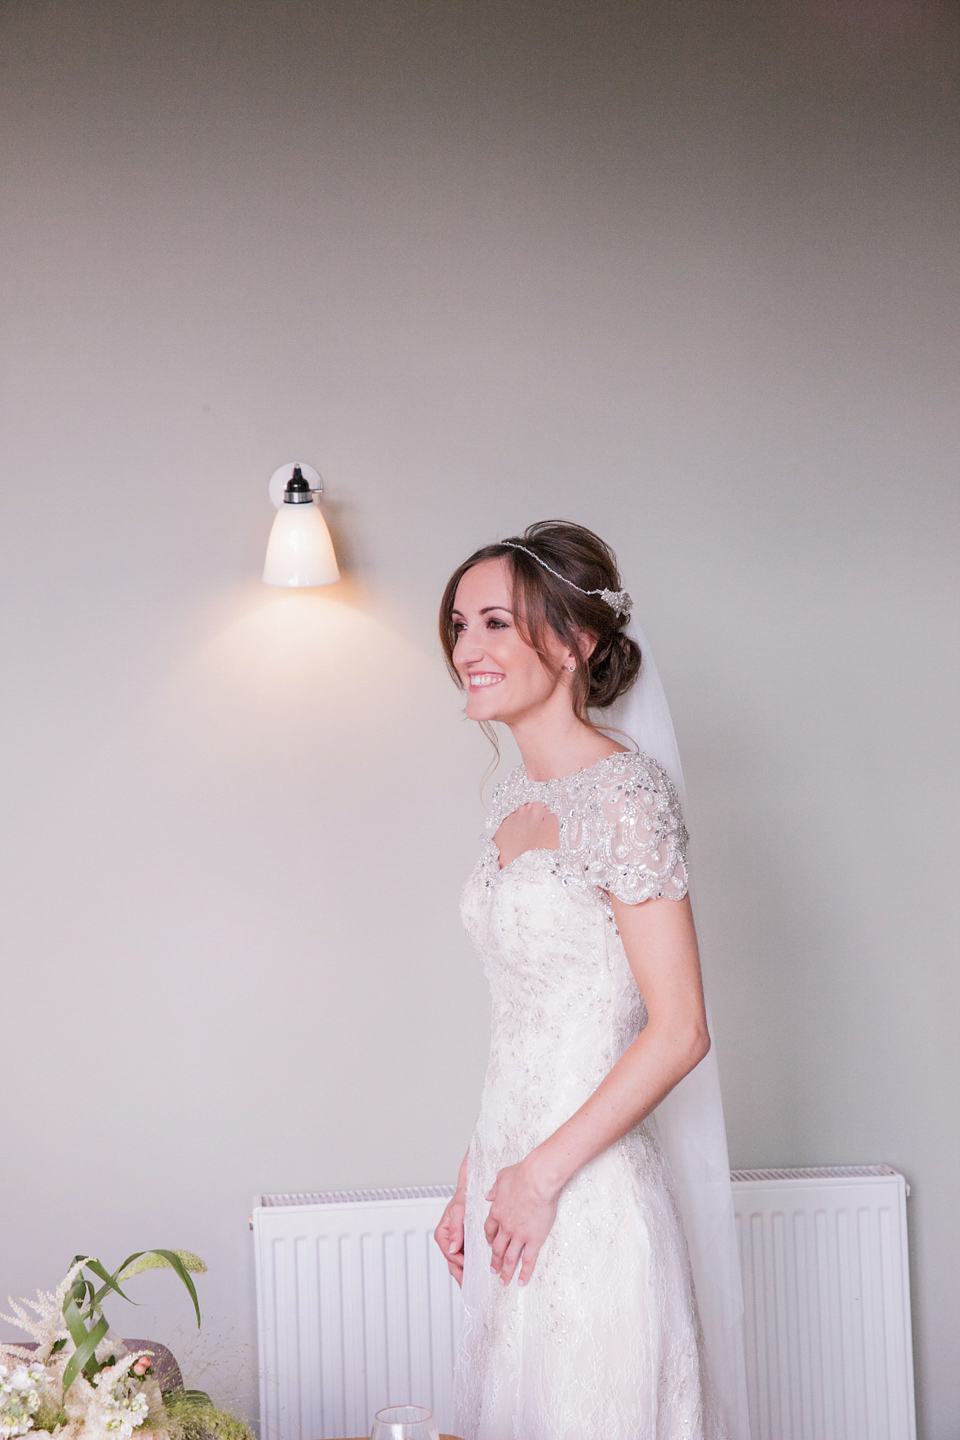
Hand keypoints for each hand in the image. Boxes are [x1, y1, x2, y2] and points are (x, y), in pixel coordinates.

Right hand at [434, 1190, 465, 1285]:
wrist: (471, 1192)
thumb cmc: (463, 1198)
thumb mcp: (458, 1211)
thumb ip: (455, 1229)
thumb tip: (452, 1248)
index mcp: (443, 1234)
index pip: (449, 1253)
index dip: (457, 1260)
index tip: (467, 1265)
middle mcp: (448, 1241)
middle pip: (452, 1263)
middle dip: (460, 1275)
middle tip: (469, 1286)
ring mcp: (456, 1244)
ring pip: (458, 1264)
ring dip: (465, 1274)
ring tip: (474, 1285)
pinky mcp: (464, 1245)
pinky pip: (465, 1259)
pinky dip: (470, 1267)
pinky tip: (477, 1274)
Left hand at [483, 1157, 559, 1286]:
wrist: (537, 1179)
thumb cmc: (522, 1174)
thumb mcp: (502, 1178)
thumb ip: (495, 1188)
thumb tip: (488, 1194)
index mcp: (497, 1211)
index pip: (489, 1230)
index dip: (489, 1239)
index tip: (490, 1244)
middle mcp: (505, 1226)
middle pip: (496, 1247)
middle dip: (494, 1260)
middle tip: (493, 1269)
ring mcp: (519, 1235)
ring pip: (509, 1257)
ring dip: (505, 1271)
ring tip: (503, 1281)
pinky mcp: (534, 1239)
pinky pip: (528, 1260)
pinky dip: (524, 1272)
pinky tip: (522, 1281)